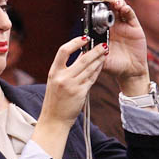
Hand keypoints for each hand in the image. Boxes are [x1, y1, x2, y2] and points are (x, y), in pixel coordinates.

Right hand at [31, 35, 107, 158]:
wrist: (54, 120)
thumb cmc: (55, 101)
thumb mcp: (55, 82)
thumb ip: (65, 70)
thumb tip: (80, 55)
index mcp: (53, 72)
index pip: (63, 51)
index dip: (75, 42)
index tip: (84, 37)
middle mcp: (62, 77)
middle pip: (82, 59)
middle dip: (94, 50)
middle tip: (103, 44)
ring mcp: (72, 85)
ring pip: (89, 68)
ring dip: (99, 59)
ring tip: (105, 52)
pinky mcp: (80, 93)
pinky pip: (92, 79)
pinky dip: (97, 71)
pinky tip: (101, 65)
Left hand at [91, 0, 149, 94]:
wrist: (130, 72)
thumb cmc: (113, 66)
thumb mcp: (99, 59)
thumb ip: (92, 53)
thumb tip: (80, 47)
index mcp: (103, 31)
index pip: (99, 14)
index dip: (97, 6)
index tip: (93, 1)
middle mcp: (113, 26)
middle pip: (110, 8)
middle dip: (106, 0)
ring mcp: (124, 26)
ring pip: (121, 8)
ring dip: (117, 2)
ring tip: (114, 3)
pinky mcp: (135, 28)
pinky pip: (131, 16)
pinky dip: (127, 9)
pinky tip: (124, 8)